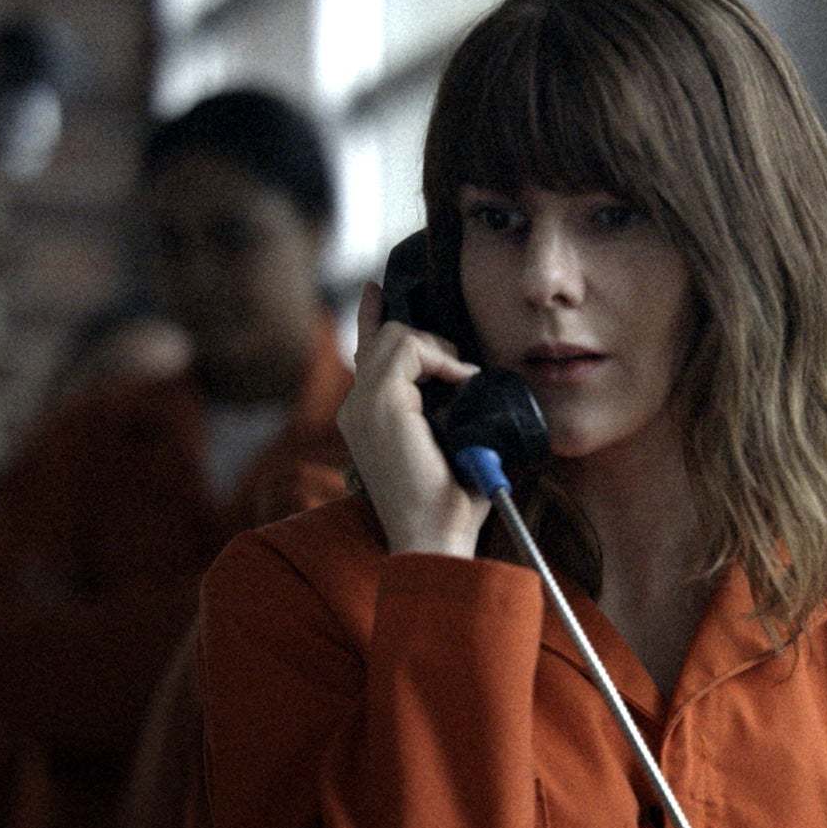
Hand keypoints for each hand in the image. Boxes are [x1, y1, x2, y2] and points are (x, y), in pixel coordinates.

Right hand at [337, 282, 489, 556]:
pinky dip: (442, 358)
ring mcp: (361, 404)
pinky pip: (409, 348)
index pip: (365, 352)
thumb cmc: (453, 502)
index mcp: (367, 417)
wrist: (437, 538)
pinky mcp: (378, 402)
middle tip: (464, 375)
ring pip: (396, 336)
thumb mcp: (453, 444)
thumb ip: (449, 410)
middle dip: (430, 341)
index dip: (371, 317)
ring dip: (439, 351)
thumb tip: (470, 380)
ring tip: (463, 383)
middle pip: (385, 337)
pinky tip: (461, 384)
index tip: (378, 289)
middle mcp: (356, 408)